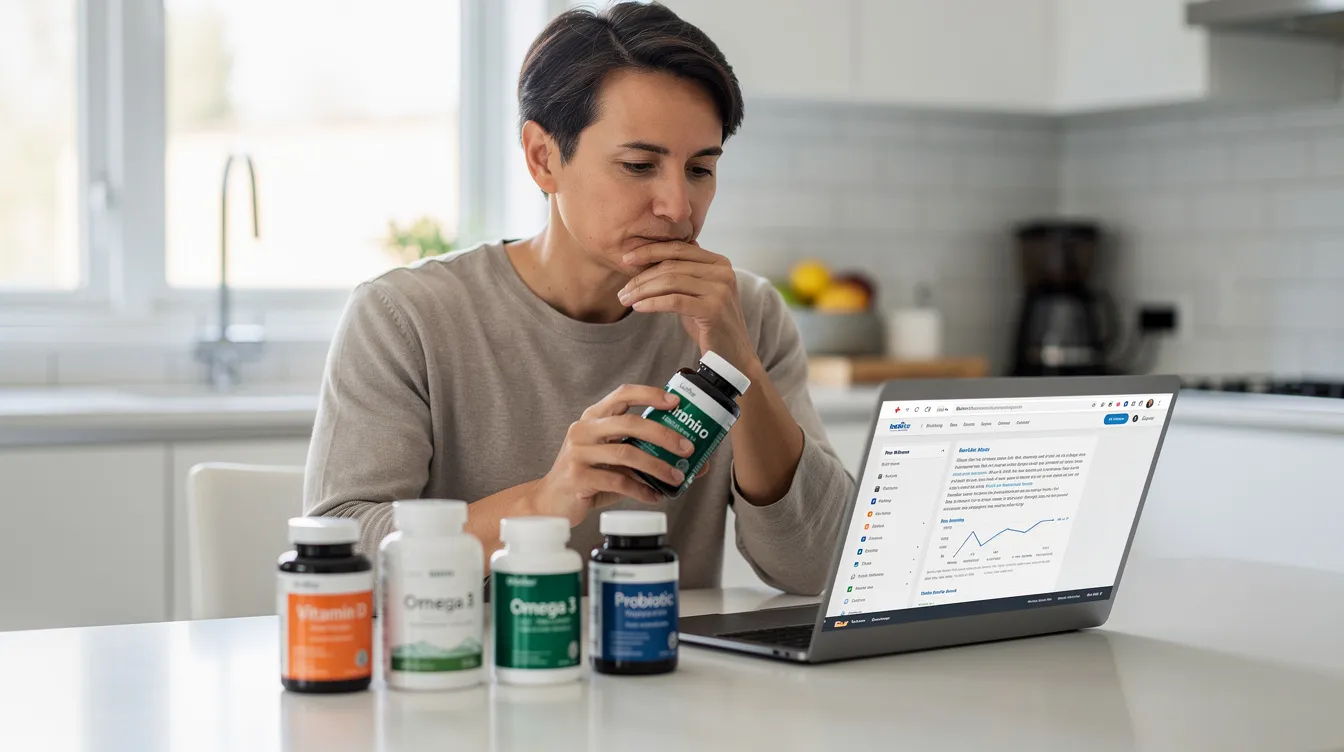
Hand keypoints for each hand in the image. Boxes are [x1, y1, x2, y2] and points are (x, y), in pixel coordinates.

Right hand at [531, 384, 694, 525]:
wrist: (550, 503)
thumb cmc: (588, 478)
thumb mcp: (614, 461)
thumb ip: (645, 457)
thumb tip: (696, 464)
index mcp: (593, 418)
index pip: (622, 394)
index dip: (650, 394)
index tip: (676, 402)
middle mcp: (583, 430)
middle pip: (629, 423)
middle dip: (664, 434)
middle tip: (687, 447)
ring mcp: (578, 453)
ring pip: (626, 453)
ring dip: (657, 466)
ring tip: (677, 476)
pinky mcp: (578, 477)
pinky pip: (618, 481)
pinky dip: (641, 490)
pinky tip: (655, 496)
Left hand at [618, 242, 757, 369]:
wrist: (732, 356)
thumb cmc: (710, 324)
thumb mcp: (699, 292)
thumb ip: (686, 272)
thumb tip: (658, 252)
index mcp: (719, 263)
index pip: (679, 249)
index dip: (650, 251)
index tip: (626, 259)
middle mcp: (723, 272)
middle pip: (672, 265)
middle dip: (642, 276)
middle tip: (622, 289)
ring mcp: (720, 290)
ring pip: (670, 281)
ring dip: (642, 291)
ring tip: (625, 299)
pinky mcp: (713, 310)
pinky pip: (674, 301)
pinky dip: (652, 303)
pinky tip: (638, 308)